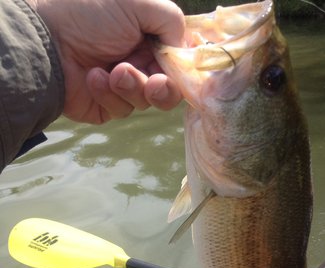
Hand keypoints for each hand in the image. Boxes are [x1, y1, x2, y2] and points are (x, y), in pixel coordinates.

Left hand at [31, 0, 184, 123]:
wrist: (47, 42)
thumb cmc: (91, 14)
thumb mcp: (138, 2)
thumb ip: (172, 20)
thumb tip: (183, 48)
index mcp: (150, 37)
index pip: (180, 59)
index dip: (185, 69)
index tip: (185, 72)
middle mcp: (141, 61)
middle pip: (171, 88)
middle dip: (165, 87)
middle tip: (154, 83)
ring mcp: (125, 85)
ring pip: (149, 101)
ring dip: (133, 86)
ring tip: (113, 72)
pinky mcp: (108, 105)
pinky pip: (123, 110)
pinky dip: (109, 94)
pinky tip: (93, 77)